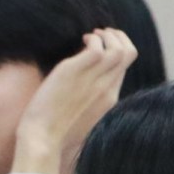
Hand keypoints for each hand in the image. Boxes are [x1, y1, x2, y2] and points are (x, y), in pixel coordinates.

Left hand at [13, 29, 138, 173]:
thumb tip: (86, 89)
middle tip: (101, 35)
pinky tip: (82, 40)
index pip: (125, 67)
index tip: (103, 46)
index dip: (118, 50)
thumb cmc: (57, 132)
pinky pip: (97, 49)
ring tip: (91, 36)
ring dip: (108, 35)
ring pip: (119, 49)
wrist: (43, 138)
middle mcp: (107, 88)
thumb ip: (91, 102)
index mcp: (110, 99)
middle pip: (129, 54)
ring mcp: (94, 80)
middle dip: (118, 37)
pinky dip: (93, 39)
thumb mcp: (83, 118)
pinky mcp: (76, 72)